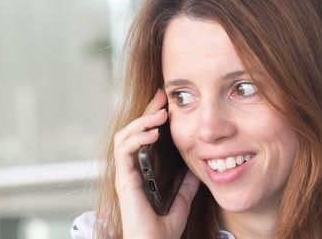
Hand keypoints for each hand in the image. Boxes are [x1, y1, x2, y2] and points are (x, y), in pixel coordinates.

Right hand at [112, 89, 201, 238]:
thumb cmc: (163, 231)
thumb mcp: (182, 200)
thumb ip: (186, 184)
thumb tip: (198, 167)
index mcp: (142, 172)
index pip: (144, 137)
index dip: (153, 118)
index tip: (167, 103)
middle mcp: (130, 170)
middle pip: (133, 131)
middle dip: (148, 111)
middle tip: (162, 96)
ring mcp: (125, 174)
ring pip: (125, 136)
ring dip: (142, 121)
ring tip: (161, 114)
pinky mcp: (124, 179)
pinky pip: (124, 150)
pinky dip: (138, 137)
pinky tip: (154, 132)